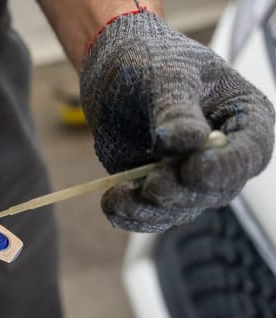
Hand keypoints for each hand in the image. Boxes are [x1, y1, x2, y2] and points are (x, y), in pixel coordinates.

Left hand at [79, 11, 274, 232]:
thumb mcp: (166, 74)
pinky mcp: (155, 185)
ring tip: (120, 196)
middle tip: (153, 184)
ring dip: (152, 208)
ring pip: (180, 207)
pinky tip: (111, 204)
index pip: (250, 152)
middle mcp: (221, 154)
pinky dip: (131, 214)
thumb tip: (188, 142)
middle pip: (215, 189)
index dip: (227, 166)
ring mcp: (187, 174)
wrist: (112, 66)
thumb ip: (177, 109)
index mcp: (243, 117)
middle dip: (182, 191)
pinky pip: (150, 212)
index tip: (194, 168)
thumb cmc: (150, 58)